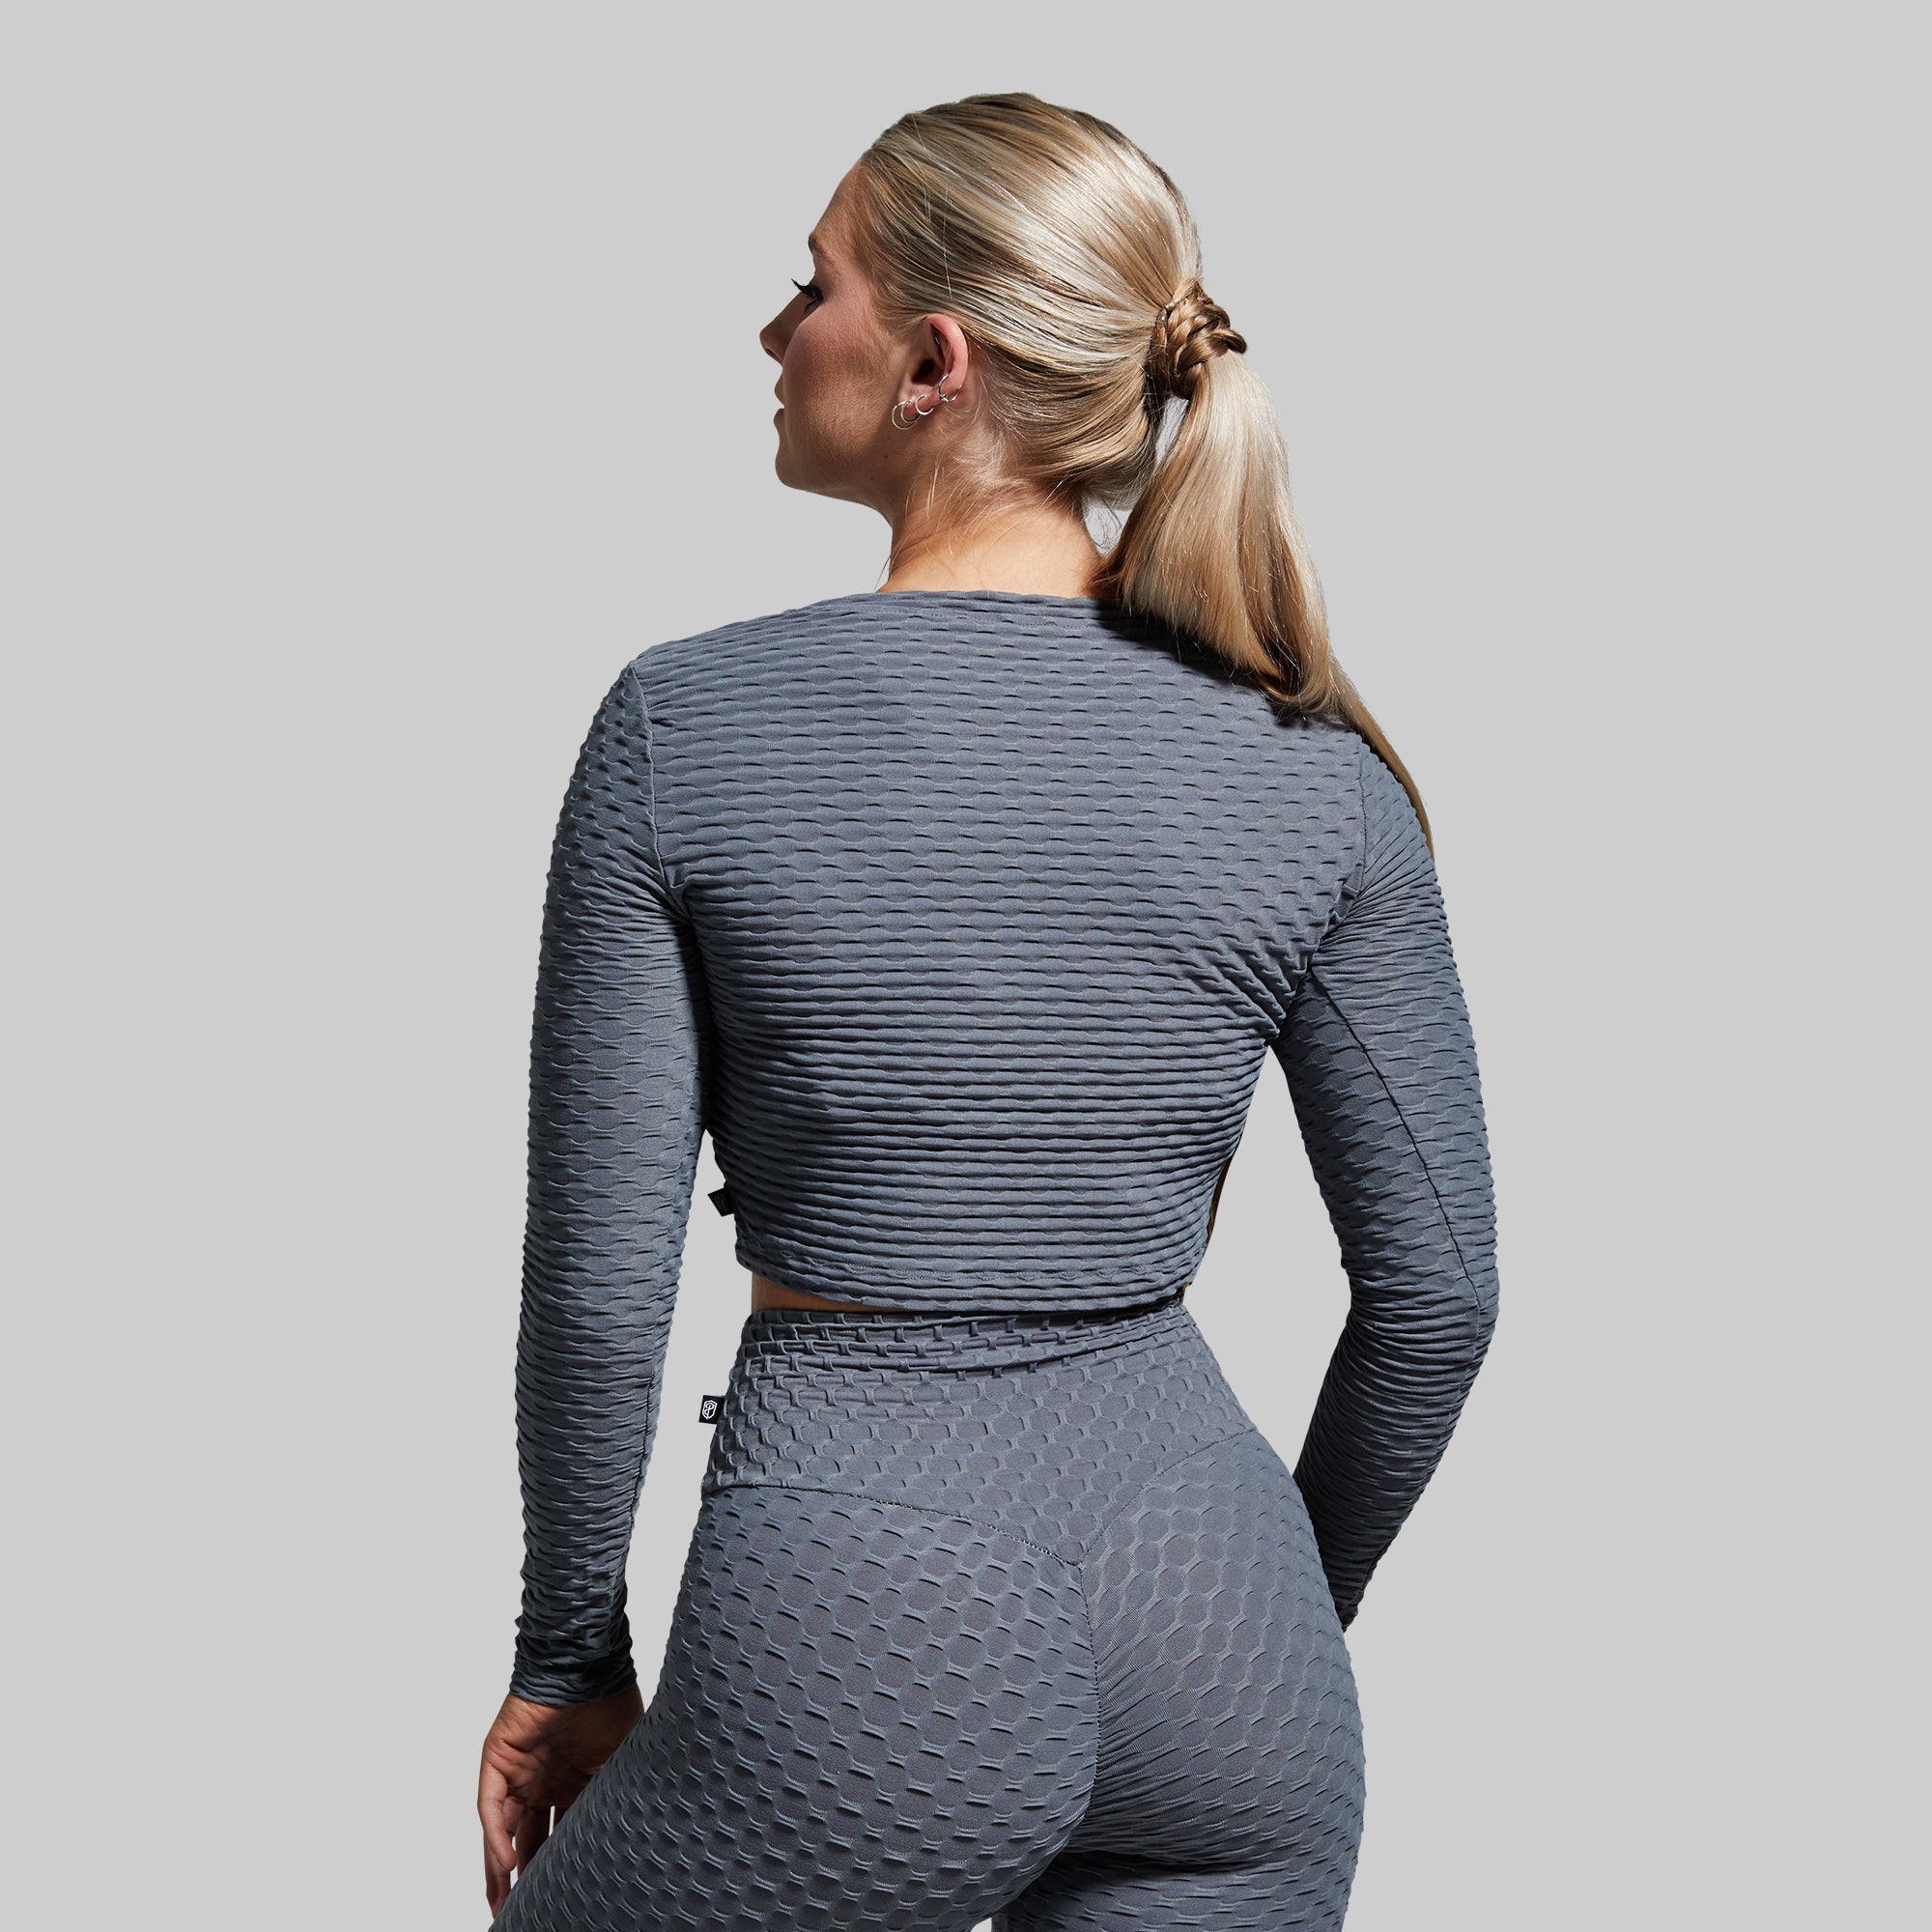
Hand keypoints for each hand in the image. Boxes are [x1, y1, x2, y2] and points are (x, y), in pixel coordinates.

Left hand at [478, 1684, 644, 1915]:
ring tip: (504, 1906)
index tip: (562, 1899)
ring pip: (501, 1830)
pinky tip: (506, 1865)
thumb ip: (622, 1795)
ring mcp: (518, 1771)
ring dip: (500, 1869)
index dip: (558, 1866)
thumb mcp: (624, 1761)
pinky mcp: (498, 1760)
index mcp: (573, 1782)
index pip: (560, 1834)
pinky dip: (495, 1837)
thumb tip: (642, 1840)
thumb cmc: (612, 1702)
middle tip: (523, 1914)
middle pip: (527, 1840)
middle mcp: (542, 1781)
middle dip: (524, 1878)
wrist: (589, 1665)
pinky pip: (492, 1806)